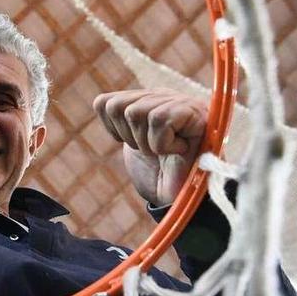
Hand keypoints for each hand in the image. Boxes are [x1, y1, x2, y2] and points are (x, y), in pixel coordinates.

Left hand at [93, 89, 206, 206]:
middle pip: (117, 107)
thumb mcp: (133, 142)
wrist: (181, 199)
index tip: (136, 145)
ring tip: (168, 151)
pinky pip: (158, 120)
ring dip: (147, 143)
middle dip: (131, 139)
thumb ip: (120, 118)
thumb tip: (102, 103)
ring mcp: (180, 102)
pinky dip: (162, 144)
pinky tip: (180, 150)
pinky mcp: (194, 112)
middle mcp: (163, 96)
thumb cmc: (159, 175)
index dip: (114, 131)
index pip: (104, 103)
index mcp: (147, 100)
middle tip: (154, 151)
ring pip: (135, 112)